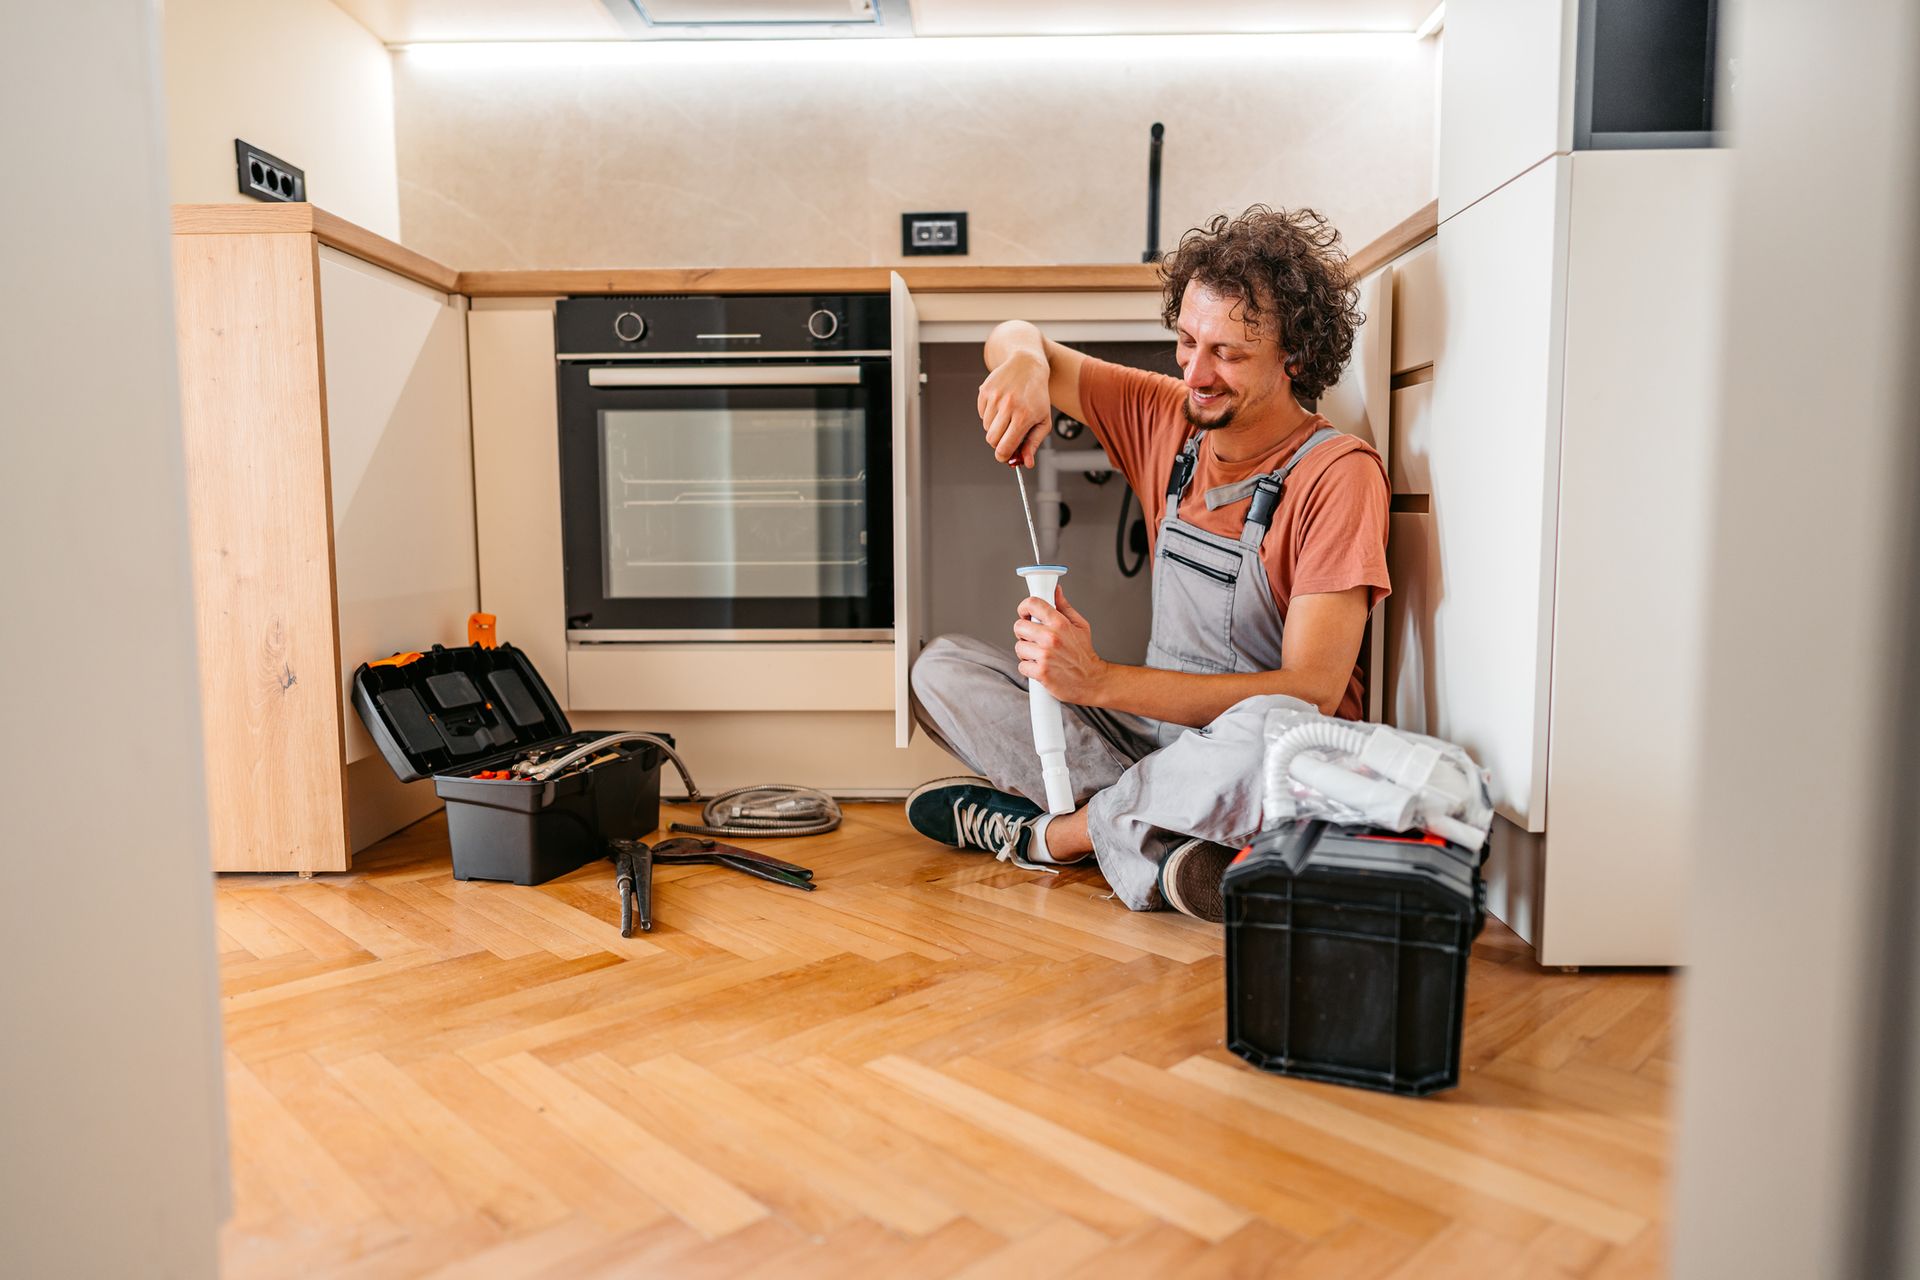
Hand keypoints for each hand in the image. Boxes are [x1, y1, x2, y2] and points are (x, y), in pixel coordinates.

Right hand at [977, 349, 1051, 466]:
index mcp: (1024, 416)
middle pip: (992, 440)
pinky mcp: (985, 390)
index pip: (1004, 447)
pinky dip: (989, 415)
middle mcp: (1008, 406)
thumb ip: (1033, 443)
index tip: (1005, 456)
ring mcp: (995, 397)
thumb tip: (1027, 463)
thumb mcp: (1043, 420)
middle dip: (998, 443)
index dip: (1003, 456)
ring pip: (986, 427)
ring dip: (995, 427)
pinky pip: (981, 414)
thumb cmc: (1037, 394)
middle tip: (1007, 437)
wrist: (1027, 365)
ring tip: (1007, 415)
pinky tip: (1000, 405)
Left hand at [1013, 587, 1107, 703]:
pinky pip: (1022, 666)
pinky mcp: (1041, 672)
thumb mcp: (1080, 625)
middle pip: (1019, 626)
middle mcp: (1051, 638)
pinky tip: (1040, 667)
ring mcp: (1045, 655)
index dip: (1024, 607)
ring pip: (1019, 647)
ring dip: (1026, 652)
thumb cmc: (1084, 654)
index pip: (1032, 604)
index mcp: (1060, 623)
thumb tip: (1056, 591)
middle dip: (1024, 633)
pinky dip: (1029, 668)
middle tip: (1033, 638)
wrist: (1091, 680)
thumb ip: (1064, 607)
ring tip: (1039, 655)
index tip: (1025, 613)